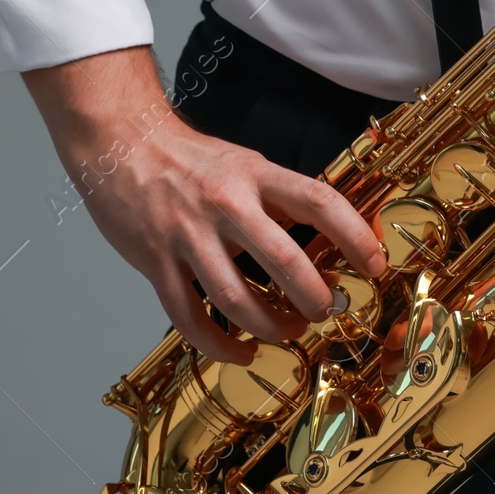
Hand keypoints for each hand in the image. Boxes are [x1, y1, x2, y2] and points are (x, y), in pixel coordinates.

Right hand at [23, 47, 385, 364]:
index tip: (375, 265)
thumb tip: (326, 239)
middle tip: (326, 309)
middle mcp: (225, 204)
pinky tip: (240, 351)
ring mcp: (187, 235)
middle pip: (284, 259)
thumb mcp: (245, 164)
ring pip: (237, 299)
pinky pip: (190, 318)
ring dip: (272, 326)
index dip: (355, 236)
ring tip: (286, 331)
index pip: (319, 202)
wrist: (119, 143)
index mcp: (255, 175)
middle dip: (314, 296)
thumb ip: (279, 200)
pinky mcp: (156, 263)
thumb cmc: (187, 158)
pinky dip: (220, 345)